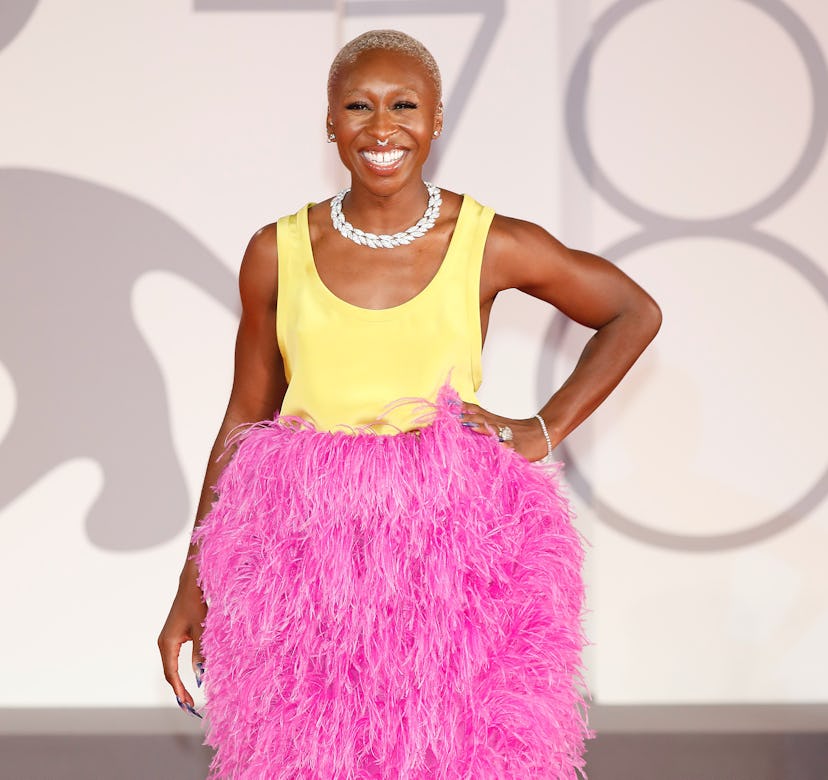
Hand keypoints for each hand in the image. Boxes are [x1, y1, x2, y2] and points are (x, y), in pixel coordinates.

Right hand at [158, 567, 206, 716]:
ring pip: (172, 666)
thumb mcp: (200, 630)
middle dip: (179, 689)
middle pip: (169, 673)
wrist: (190, 585)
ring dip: (179, 681)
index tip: (188, 704)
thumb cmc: (195, 605)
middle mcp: (163, 643)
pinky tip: (188, 677)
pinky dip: (180, 670)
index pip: (171, 674)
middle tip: (189, 706)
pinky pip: (174, 658)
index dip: (180, 690)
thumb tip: (201, 675)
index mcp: (167, 644)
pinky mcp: (173, 636)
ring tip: (188, 697)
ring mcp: (167, 640)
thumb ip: (200, 652)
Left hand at [460, 403, 548, 461]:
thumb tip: (466, 418)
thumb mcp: (501, 424)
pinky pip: (512, 447)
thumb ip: (484, 422)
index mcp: (495, 421)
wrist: (544, 431)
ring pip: (496, 430)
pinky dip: (506, 446)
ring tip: (472, 426)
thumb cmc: (521, 431)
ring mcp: (510, 436)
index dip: (465, 409)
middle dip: (470, 418)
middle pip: (483, 419)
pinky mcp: (519, 448)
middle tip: (456, 417)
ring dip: (483, 428)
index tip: (451, 406)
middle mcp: (500, 427)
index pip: (478, 412)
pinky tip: (501, 446)